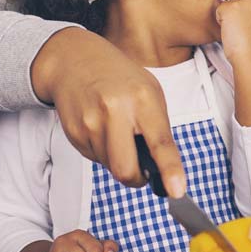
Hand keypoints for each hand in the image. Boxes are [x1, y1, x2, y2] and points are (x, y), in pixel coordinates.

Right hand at [31, 27, 184, 193]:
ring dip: (117, 160)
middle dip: (136, 179)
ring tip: (116, 131)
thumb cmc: (120, 79)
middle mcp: (116, 110)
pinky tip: (100, 128)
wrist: (76, 61)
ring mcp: (91, 122)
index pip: (161, 142)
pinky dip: (101, 152)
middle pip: (126, 170)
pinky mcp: (73, 131)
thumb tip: (161, 168)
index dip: (170, 169)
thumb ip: (158, 128)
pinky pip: (93, 158)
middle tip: (142, 171)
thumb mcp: (150, 92)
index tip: (177, 190)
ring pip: (109, 167)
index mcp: (143, 99)